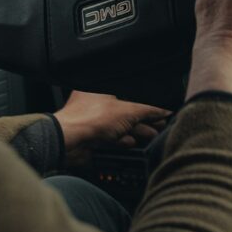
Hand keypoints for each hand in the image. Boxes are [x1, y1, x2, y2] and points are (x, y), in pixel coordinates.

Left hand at [54, 91, 169, 166]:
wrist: (69, 142)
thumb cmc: (88, 118)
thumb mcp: (127, 111)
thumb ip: (147, 110)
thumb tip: (162, 110)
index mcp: (100, 89)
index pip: (129, 95)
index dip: (145, 104)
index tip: (159, 112)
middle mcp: (95, 104)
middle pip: (125, 111)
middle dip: (143, 119)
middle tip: (159, 124)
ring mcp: (93, 122)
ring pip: (119, 126)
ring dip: (135, 131)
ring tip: (151, 135)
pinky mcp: (92, 138)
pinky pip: (111, 138)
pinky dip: (122, 141)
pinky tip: (131, 142)